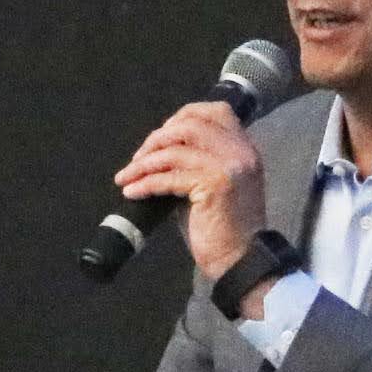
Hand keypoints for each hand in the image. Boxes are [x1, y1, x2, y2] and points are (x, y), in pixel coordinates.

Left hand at [112, 100, 269, 285]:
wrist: (241, 260)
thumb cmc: (224, 229)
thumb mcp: (213, 186)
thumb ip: (195, 164)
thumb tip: (159, 154)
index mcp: (244, 148)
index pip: (215, 111)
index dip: (182, 116)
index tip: (160, 136)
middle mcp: (240, 151)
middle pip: (190, 124)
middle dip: (156, 138)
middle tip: (137, 159)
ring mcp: (228, 166)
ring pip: (174, 150)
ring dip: (143, 163)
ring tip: (126, 177)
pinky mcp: (214, 185)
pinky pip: (169, 177)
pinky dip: (145, 183)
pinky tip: (132, 192)